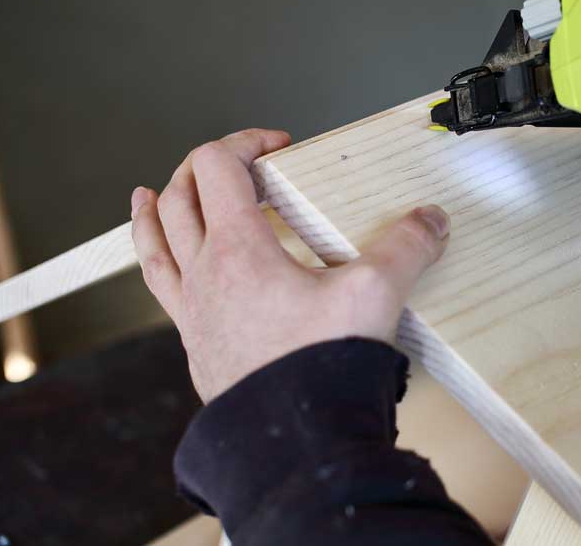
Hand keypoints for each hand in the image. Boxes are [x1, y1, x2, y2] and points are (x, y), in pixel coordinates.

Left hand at [130, 128, 449, 401]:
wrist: (294, 439)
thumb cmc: (321, 367)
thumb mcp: (375, 294)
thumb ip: (406, 247)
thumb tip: (430, 220)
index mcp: (239, 248)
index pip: (218, 166)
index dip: (246, 141)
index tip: (278, 146)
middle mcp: (205, 273)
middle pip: (181, 196)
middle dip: (206, 167)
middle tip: (236, 162)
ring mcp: (194, 310)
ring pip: (156, 244)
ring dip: (157, 212)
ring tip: (150, 197)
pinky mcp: (197, 343)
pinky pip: (163, 290)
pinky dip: (158, 264)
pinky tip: (170, 270)